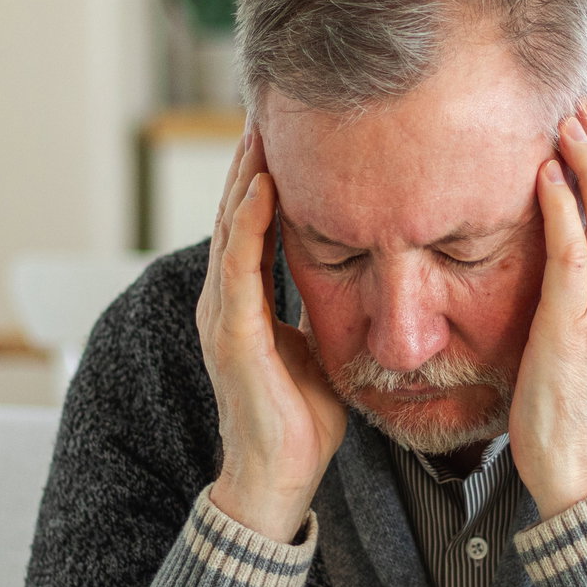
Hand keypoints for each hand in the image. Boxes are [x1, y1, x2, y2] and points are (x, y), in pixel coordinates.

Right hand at [197, 125, 347, 542]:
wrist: (277, 483)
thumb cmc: (300, 423)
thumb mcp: (320, 349)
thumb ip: (327, 310)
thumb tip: (362, 279)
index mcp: (246, 302)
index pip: (256, 222)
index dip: (270, 174)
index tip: (290, 129)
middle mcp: (226, 301)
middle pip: (237, 211)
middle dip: (254, 158)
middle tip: (271, 103)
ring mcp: (224, 317)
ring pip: (232, 228)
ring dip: (248, 175)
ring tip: (262, 126)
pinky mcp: (234, 338)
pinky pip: (240, 269)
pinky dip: (250, 225)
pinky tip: (265, 188)